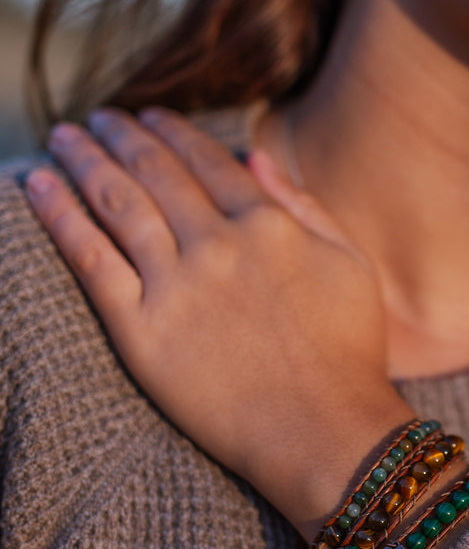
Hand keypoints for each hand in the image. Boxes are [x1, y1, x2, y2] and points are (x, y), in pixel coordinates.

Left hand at [25, 107, 413, 537]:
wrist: (325, 433)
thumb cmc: (348, 355)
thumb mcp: (351, 266)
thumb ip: (306, 204)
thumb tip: (255, 154)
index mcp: (270, 224)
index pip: (208, 159)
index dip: (173, 131)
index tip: (152, 115)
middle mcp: (218, 244)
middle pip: (156, 171)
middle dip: (122, 134)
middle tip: (100, 117)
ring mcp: (177, 286)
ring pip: (117, 203)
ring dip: (84, 158)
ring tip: (64, 137)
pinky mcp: (142, 331)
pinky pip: (90, 260)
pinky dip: (60, 216)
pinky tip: (39, 185)